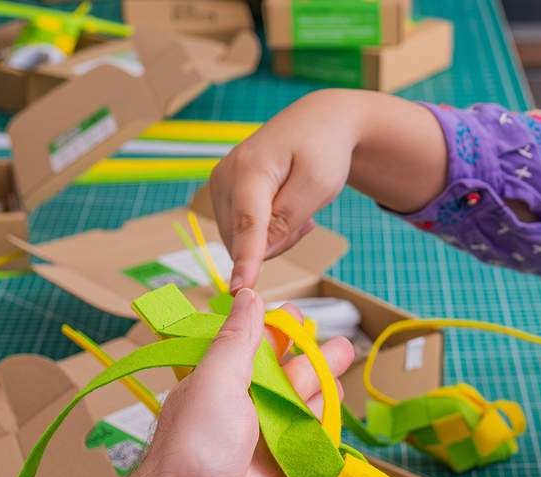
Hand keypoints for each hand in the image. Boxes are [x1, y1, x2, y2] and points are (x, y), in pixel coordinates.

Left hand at [111, 290, 353, 476]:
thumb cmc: (193, 455)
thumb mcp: (213, 383)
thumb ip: (237, 341)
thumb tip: (246, 296)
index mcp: (214, 385)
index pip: (247, 348)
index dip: (272, 329)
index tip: (295, 312)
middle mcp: (238, 412)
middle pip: (281, 376)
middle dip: (308, 355)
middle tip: (334, 339)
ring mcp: (262, 444)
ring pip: (300, 406)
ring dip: (322, 384)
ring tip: (343, 361)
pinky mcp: (283, 474)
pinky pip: (310, 443)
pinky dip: (325, 425)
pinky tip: (339, 407)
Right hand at [210, 90, 357, 291]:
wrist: (316, 123)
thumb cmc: (321, 151)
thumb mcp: (317, 186)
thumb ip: (287, 220)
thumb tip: (257, 251)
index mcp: (250, 169)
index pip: (248, 224)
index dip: (246, 259)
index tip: (240, 289)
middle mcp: (225, 176)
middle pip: (244, 239)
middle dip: (277, 241)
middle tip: (306, 218)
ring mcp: (219, 184)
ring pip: (241, 241)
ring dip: (273, 237)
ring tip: (297, 207)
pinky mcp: (222, 192)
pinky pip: (241, 232)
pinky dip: (265, 231)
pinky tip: (284, 208)